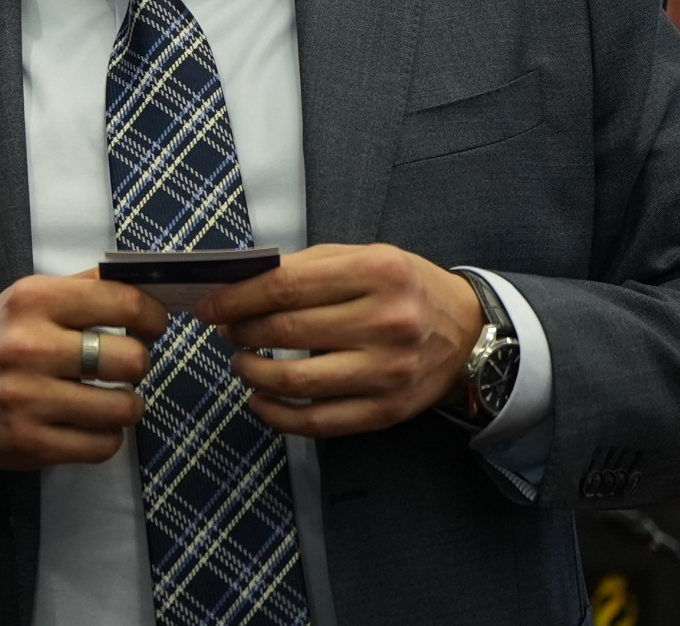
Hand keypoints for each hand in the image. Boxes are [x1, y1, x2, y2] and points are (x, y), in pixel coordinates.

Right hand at [0, 271, 167, 483]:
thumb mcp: (28, 299)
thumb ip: (85, 287)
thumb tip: (149, 282)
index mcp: (32, 300)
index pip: (123, 303)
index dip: (152, 317)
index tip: (152, 326)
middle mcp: (28, 346)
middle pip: (132, 359)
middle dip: (139, 364)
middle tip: (124, 365)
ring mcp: (28, 398)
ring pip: (124, 407)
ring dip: (128, 405)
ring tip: (112, 398)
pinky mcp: (32, 442)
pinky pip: (104, 444)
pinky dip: (106, 435)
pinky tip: (90, 422)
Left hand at [194, 242, 483, 437]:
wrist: (470, 332)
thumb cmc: (402, 288)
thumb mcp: (361, 258)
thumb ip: (302, 268)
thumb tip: (235, 285)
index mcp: (377, 272)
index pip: (285, 286)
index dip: (236, 299)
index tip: (208, 306)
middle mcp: (387, 321)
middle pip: (286, 331)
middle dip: (240, 332)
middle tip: (226, 331)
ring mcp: (389, 370)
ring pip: (296, 380)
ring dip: (252, 373)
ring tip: (242, 363)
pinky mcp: (388, 410)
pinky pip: (318, 421)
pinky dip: (278, 414)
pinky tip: (261, 400)